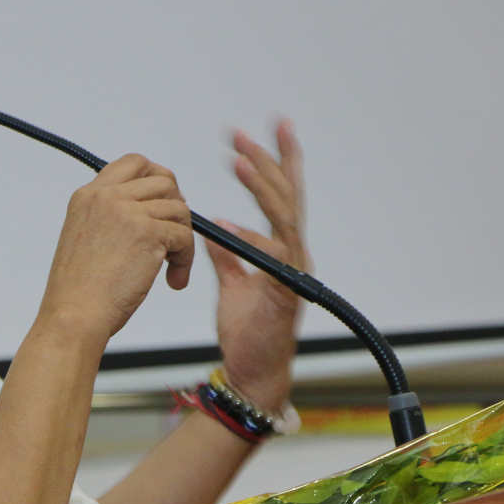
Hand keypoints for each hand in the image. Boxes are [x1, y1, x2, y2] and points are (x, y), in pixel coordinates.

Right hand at [37, 153, 194, 341]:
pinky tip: (173, 279)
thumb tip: (150, 211)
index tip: (163, 201)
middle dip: (176, 205)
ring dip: (182, 238)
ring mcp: (126, 211)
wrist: (74, 314)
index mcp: (88, 195)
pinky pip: (183, 236)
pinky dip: (185, 259)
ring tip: (172, 266)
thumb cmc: (80, 290)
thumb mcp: (86, 238)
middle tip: (175, 232)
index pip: (132, 163)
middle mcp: (106, 196)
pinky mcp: (147, 232)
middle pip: (163, 179)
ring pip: (178, 209)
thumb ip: (111, 217)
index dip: (156, 177)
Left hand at [209, 121, 306, 414]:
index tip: (263, 130)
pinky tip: (225, 225)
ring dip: (261, 188)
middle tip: (244, 133)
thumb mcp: (232, 284)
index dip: (275, 161)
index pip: (281, 194)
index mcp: (281, 248)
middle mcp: (292, 253)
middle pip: (286, 195)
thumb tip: (211, 229)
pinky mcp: (283, 292)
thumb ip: (226, 254)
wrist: (252, 373)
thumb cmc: (247, 332)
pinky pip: (270, 257)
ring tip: (238, 161)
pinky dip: (249, 238)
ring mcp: (291, 271)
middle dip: (267, 160)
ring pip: (283, 217)